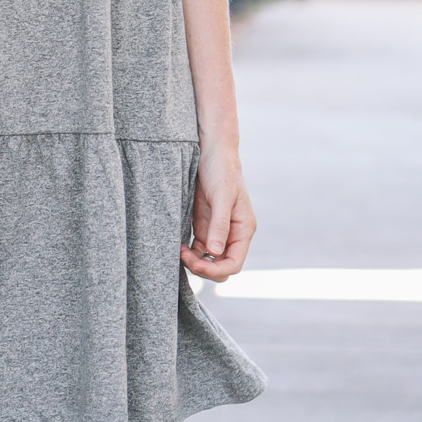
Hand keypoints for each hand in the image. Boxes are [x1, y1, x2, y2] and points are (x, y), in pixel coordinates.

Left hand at [181, 140, 254, 283]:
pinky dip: (189, 252)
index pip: (234, 263)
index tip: (195, 263)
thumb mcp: (222, 197)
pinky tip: (178, 245)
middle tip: (183, 256)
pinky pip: (198, 248)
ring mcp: (218, 231)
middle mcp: (233, 234)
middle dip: (203, 268)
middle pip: (221, 266)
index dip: (216, 270)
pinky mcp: (205, 225)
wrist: (212, 150)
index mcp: (244, 229)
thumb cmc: (222, 170)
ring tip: (178, 251)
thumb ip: (220, 225)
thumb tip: (216, 252)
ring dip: (194, 261)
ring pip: (208, 259)